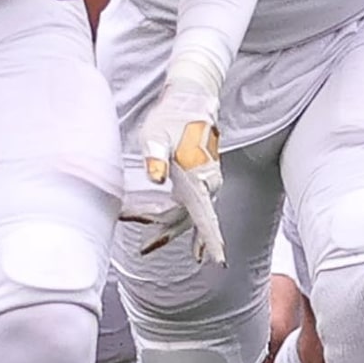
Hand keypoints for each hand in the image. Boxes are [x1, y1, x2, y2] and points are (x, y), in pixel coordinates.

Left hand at [128, 71, 225, 260]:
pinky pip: (194, 211)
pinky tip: (194, 249)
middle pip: (188, 220)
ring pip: (188, 217)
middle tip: (144, 247)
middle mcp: (207, 185)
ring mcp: (206, 184)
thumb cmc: (172, 119)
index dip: (211, 239)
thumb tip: (154, 177)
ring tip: (147, 246)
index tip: (219, 260)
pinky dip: (185, 228)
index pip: (206, 215)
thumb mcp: (156, 136)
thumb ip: (155, 157)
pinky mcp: (201, 182)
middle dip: (166, 235)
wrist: (190, 102)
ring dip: (168, 230)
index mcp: (198, 177)